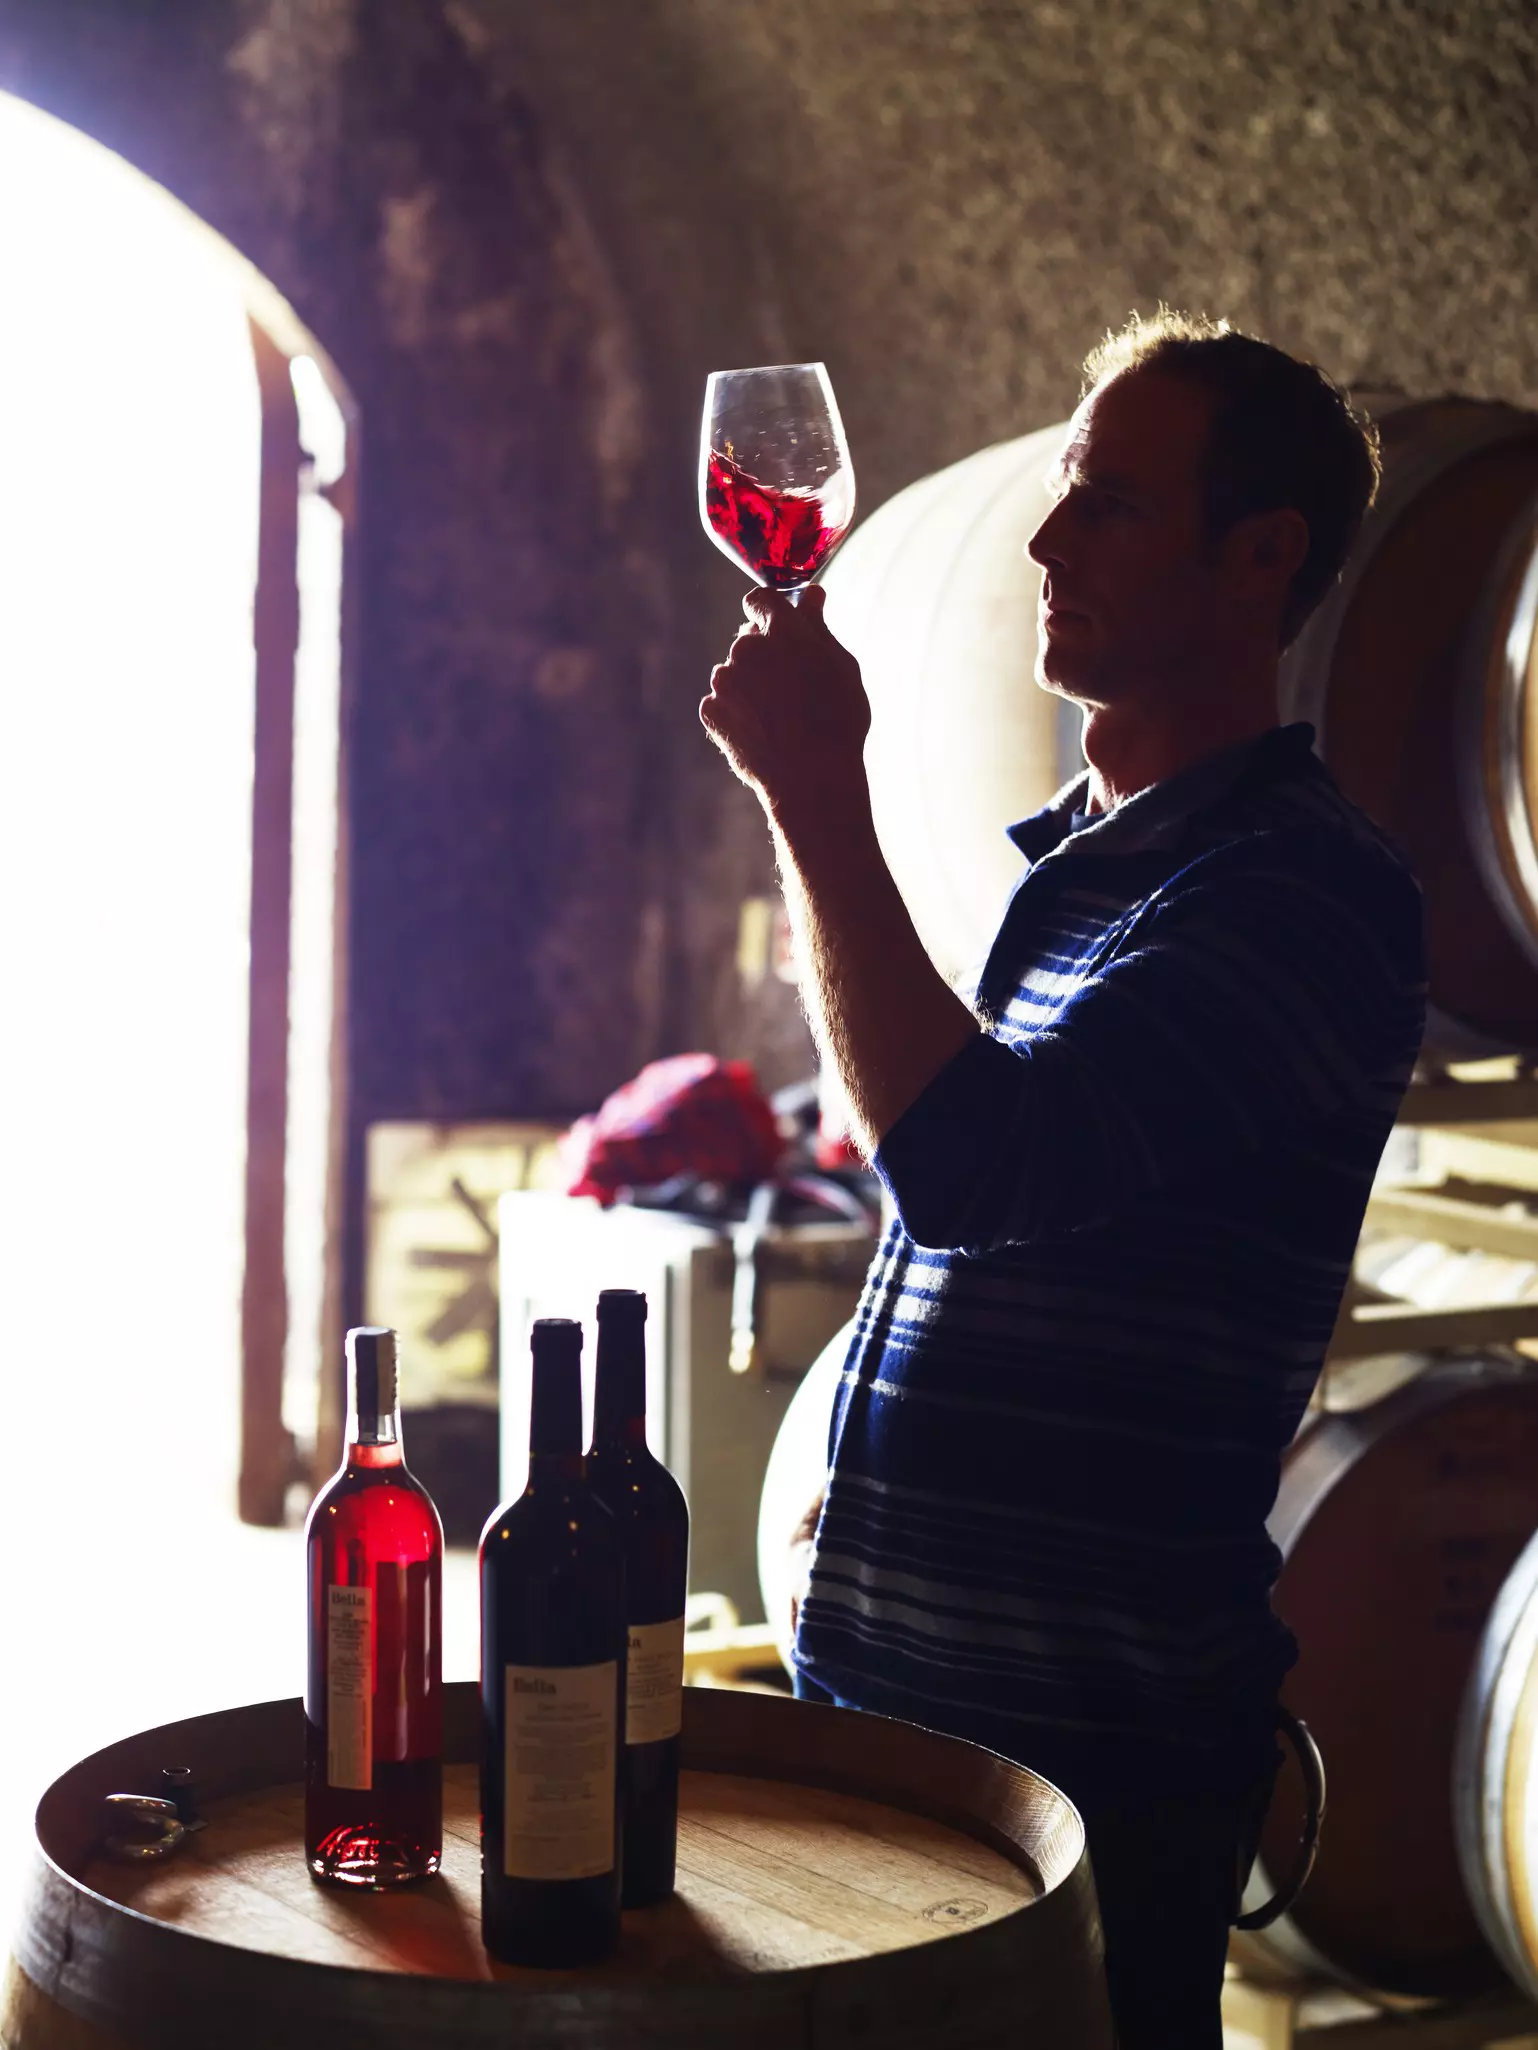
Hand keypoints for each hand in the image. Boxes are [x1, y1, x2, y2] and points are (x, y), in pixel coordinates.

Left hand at [700, 586, 869, 815]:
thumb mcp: (842, 667)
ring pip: (734, 672)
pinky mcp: (710, 710)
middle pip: (748, 639)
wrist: (811, 779)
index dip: (769, 612)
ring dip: (750, 684)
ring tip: (779, 717)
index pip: (761, 599)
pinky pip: (721, 702)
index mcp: (781, 630)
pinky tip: (762, 732)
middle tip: (792, 688)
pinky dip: (737, 712)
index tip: (778, 628)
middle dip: (765, 655)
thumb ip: (819, 626)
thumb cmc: (837, 721)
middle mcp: (746, 647)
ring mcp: (724, 680)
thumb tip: (811, 595)